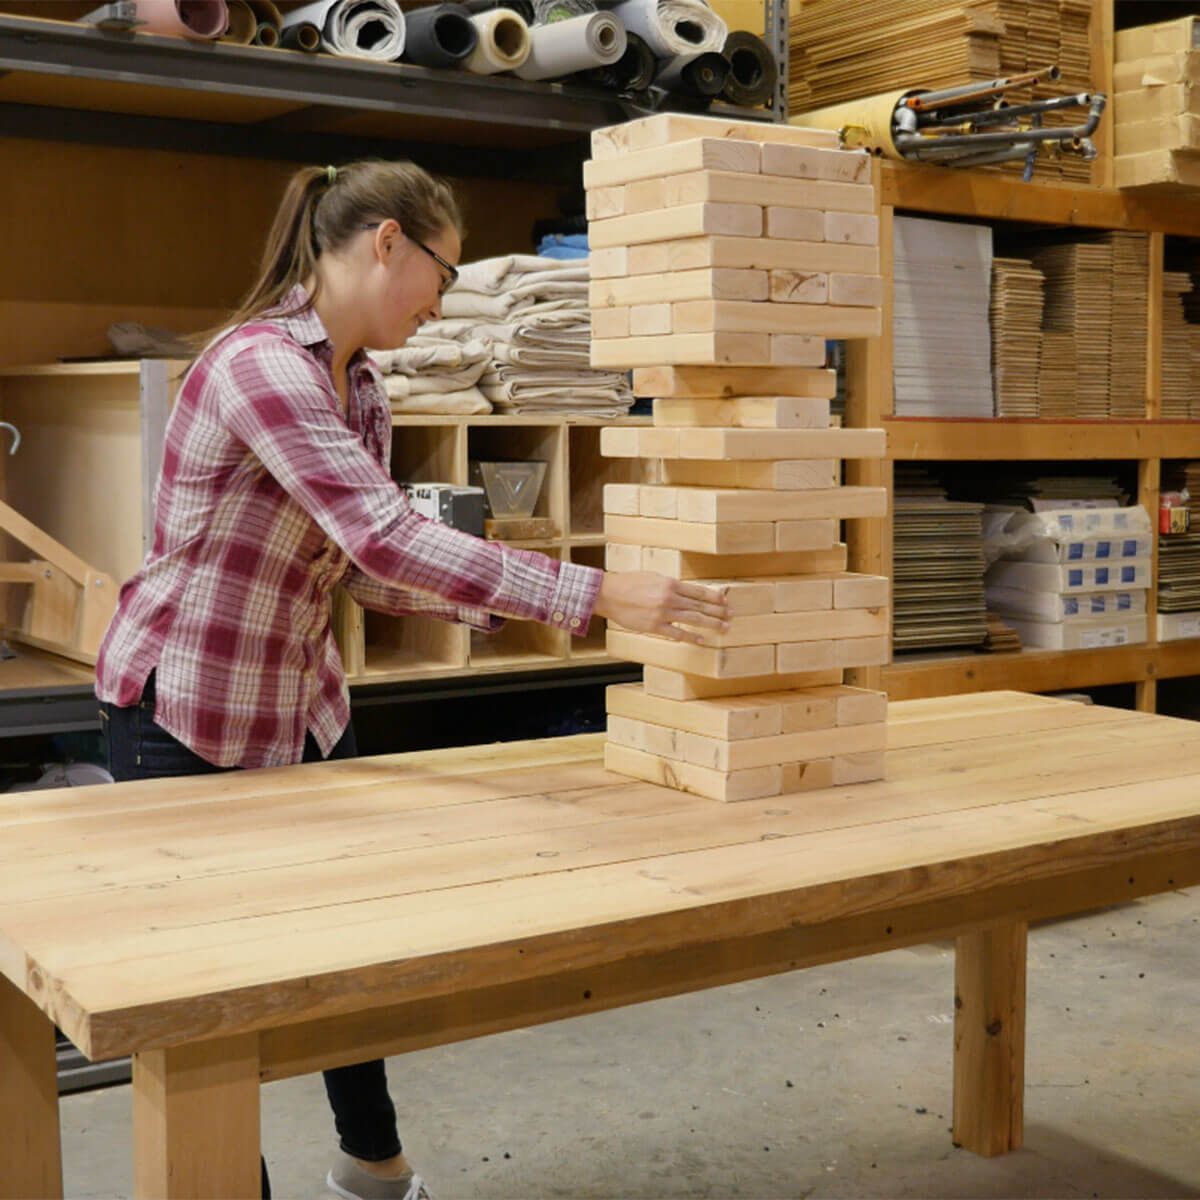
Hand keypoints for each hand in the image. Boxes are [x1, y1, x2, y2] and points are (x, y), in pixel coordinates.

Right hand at [592, 571, 731, 644]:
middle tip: (731, 616)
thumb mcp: (653, 577)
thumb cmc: (629, 582)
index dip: (715, 597)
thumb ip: (671, 585)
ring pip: (693, 620)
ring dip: (711, 624)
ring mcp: (662, 613)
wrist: (608, 594)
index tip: (726, 602)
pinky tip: (702, 640)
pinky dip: (691, 637)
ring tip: (724, 628)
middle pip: (700, 606)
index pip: (699, 591)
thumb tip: (687, 593)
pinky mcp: (654, 626)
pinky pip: (677, 634)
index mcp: (670, 583)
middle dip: (718, 611)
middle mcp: (669, 598)